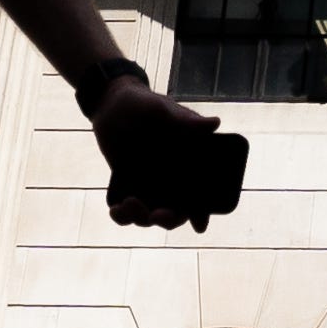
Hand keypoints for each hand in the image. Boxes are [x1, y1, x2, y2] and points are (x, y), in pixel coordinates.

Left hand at [87, 69, 232, 225]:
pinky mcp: (128, 186)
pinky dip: (122, 216)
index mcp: (188, 162)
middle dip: (168, 220)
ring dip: (141, 218)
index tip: (199, 225)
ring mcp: (149, 184)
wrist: (111, 103)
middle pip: (176, 211)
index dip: (202, 211)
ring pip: (150, 215)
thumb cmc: (143, 103)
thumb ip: (186, 122)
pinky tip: (116, 210)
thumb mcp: (163, 110)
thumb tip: (215, 124)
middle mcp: (171, 178)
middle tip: (156, 216)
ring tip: (128, 204)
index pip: (201, 192)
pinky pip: (128, 210)